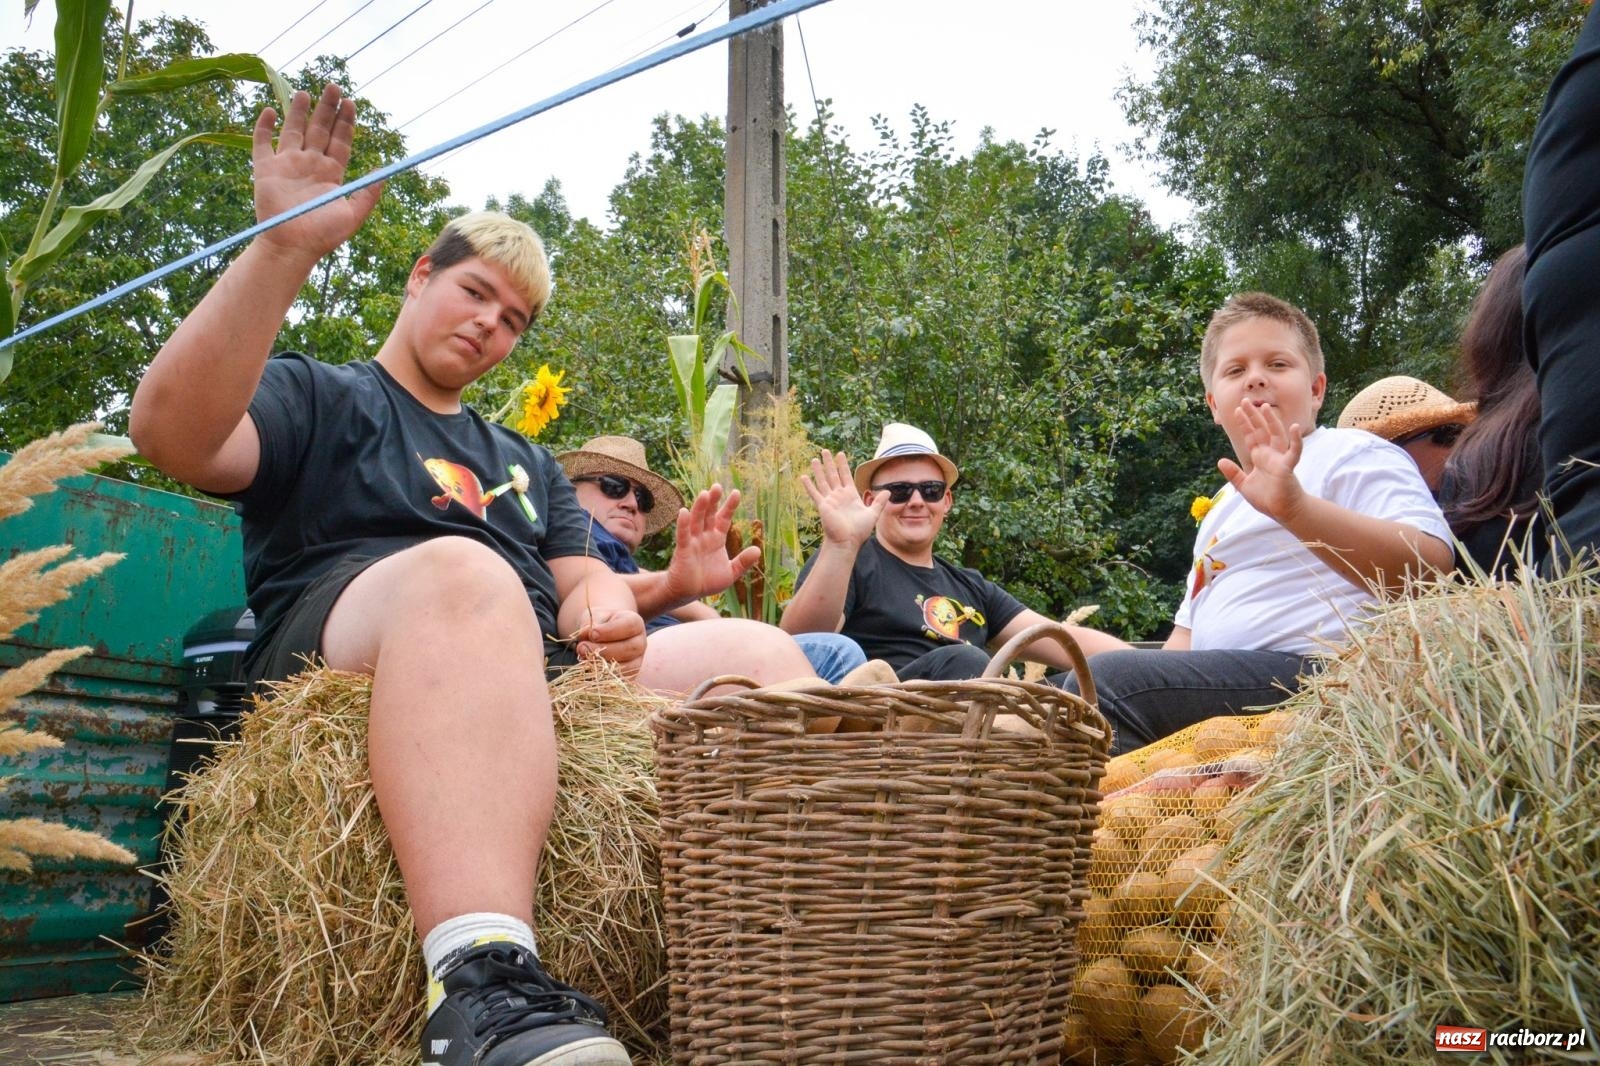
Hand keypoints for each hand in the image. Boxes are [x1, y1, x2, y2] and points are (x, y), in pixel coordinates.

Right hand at [252, 84, 383, 262]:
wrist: (291, 247)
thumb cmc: (323, 235)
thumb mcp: (353, 214)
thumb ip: (369, 193)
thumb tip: (384, 171)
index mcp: (331, 174)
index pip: (340, 141)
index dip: (346, 122)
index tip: (351, 102)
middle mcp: (310, 165)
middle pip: (320, 129)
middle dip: (327, 108)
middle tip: (334, 86)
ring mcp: (287, 166)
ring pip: (294, 131)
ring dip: (299, 111)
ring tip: (305, 92)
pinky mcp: (265, 170)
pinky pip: (262, 143)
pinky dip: (263, 126)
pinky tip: (269, 110)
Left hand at [572, 608, 645, 677]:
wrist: (601, 635)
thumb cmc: (599, 624)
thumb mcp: (595, 618)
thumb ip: (590, 625)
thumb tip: (586, 635)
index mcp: (635, 623)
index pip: (629, 626)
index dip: (611, 631)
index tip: (593, 633)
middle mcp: (640, 642)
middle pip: (630, 648)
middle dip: (604, 650)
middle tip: (582, 648)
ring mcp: (637, 661)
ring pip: (626, 667)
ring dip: (603, 665)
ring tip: (584, 659)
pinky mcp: (629, 676)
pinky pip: (619, 680)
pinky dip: (603, 676)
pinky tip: (589, 669)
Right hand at [665, 483, 759, 599]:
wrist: (688, 594)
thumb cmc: (707, 581)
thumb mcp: (731, 572)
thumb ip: (743, 562)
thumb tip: (758, 550)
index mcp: (716, 539)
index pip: (724, 518)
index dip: (729, 506)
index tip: (737, 493)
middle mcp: (704, 536)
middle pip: (709, 515)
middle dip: (713, 501)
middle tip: (718, 486)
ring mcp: (693, 541)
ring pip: (696, 521)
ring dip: (700, 507)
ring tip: (705, 494)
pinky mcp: (683, 550)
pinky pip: (683, 535)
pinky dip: (683, 524)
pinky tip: (684, 511)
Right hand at [800, 450, 884, 547]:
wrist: (847, 542)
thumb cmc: (859, 531)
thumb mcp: (872, 514)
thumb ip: (879, 502)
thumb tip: (888, 491)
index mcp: (850, 495)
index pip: (845, 476)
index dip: (843, 465)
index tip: (840, 454)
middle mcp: (838, 495)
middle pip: (833, 475)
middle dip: (829, 463)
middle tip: (825, 450)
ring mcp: (830, 500)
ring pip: (823, 481)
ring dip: (819, 470)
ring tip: (815, 459)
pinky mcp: (823, 505)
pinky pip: (814, 493)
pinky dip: (809, 485)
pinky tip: (803, 477)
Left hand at [1216, 401, 1306, 523]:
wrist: (1283, 511)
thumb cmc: (1267, 498)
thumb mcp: (1244, 486)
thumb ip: (1233, 473)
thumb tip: (1220, 460)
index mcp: (1260, 457)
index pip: (1251, 436)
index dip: (1244, 424)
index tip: (1236, 410)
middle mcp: (1270, 455)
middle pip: (1262, 431)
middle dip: (1253, 417)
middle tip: (1245, 401)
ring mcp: (1280, 459)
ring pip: (1277, 435)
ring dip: (1272, 421)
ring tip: (1265, 408)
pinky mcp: (1288, 467)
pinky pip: (1293, 451)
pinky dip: (1295, 440)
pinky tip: (1294, 427)